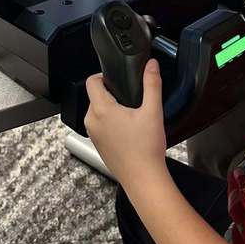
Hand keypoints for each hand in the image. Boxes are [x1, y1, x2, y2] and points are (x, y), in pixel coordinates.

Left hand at [84, 59, 167, 186]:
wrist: (143, 178)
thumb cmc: (146, 149)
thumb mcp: (153, 111)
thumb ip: (152, 84)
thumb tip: (151, 65)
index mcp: (101, 109)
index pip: (91, 81)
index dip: (104, 75)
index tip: (119, 79)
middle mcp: (92, 121)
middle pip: (95, 96)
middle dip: (111, 93)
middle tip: (131, 99)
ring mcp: (92, 134)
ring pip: (97, 111)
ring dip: (111, 108)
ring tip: (131, 116)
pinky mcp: (97, 144)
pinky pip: (99, 125)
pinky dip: (110, 123)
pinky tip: (128, 130)